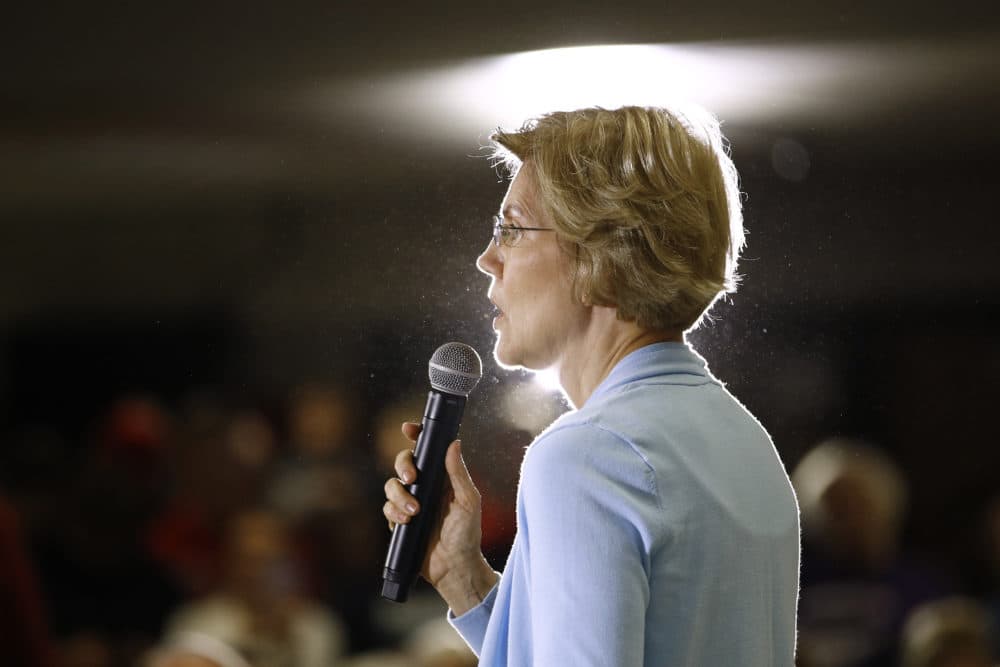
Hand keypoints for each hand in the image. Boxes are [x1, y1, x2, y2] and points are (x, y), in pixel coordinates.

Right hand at [382, 422, 497, 613]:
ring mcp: (411, 503)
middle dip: (403, 466)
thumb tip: (454, 442)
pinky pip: (387, 508)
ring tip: (414, 512)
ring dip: (398, 496)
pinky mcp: (400, 521)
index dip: (416, 436)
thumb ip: (458, 473)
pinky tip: (406, 522)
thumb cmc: (468, 534)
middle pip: (403, 463)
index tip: (408, 429)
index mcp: (443, 478)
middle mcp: (425, 487)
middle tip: (412, 479)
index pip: (427, 450)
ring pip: (391, 485)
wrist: (455, 568)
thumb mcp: (468, 501)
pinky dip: (394, 512)